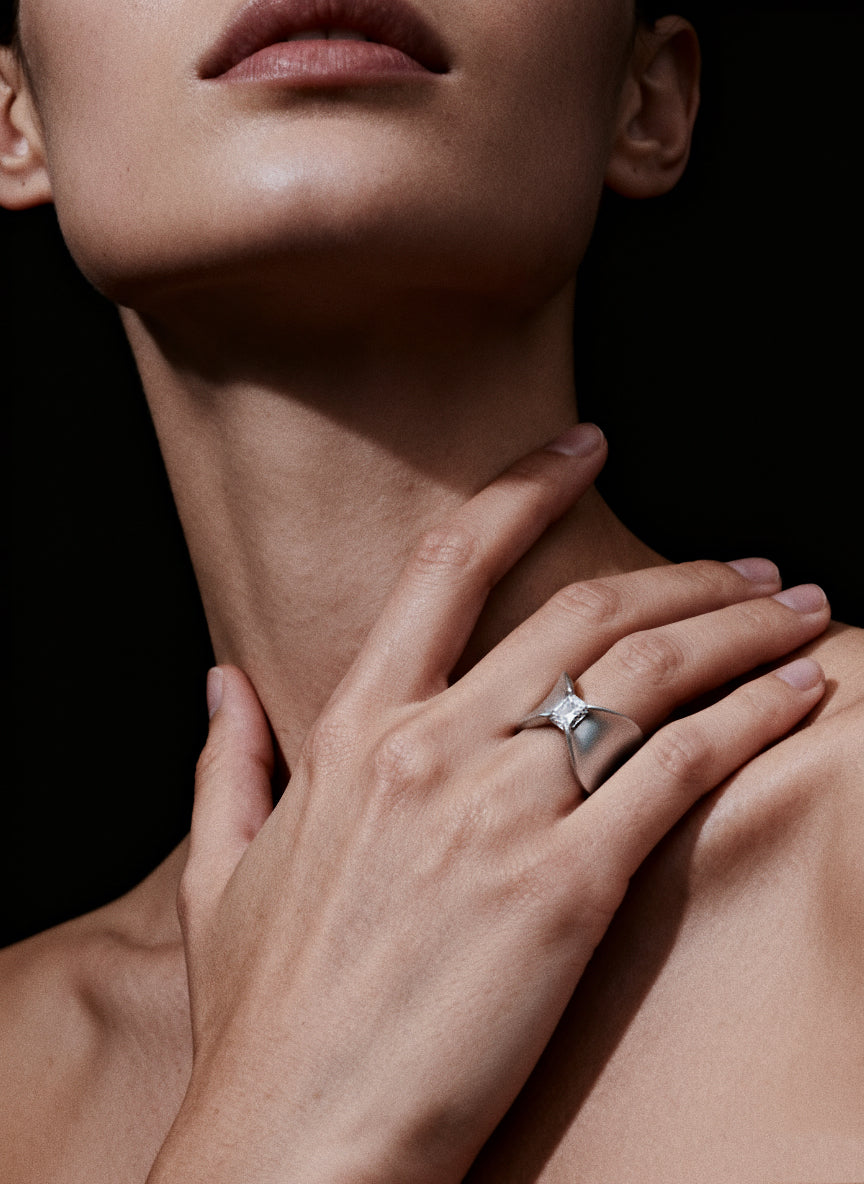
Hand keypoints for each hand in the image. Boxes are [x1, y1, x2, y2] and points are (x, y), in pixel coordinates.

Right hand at [149, 426, 829, 1183]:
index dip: (524, 486)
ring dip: (738, 627)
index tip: (584, 446)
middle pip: (584, 611)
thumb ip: (225, 762)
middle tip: (750, 567)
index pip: (449, 565)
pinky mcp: (565, 887)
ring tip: (796, 609)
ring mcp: (500, 811)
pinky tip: (797, 696)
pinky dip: (750, 717)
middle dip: (685, 573)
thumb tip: (220, 681)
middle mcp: (431, 747)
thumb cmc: (265, 1018)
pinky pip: (679, 767)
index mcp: (353, 733)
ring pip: (647, 672)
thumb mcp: (218, 874)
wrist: (297, 1147)